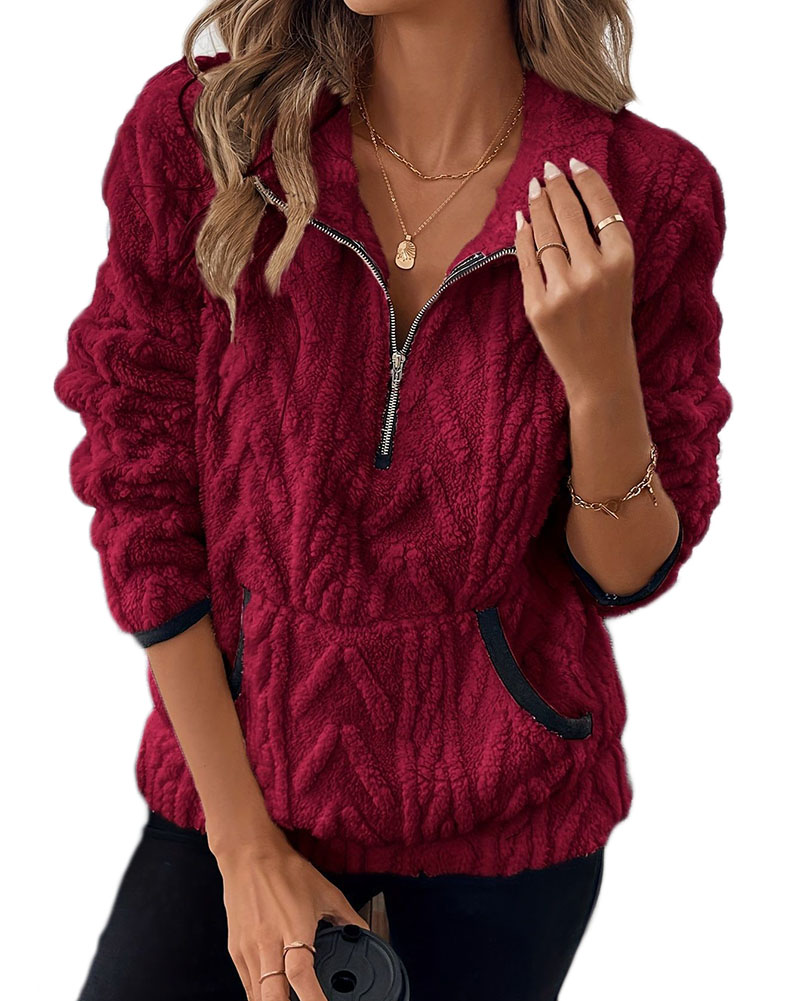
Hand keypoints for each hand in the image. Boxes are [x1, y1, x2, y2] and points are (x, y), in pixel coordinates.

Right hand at [215, 837, 369, 1000]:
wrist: (248, 854)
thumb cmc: (285, 870)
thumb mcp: (325, 891)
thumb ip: (347, 916)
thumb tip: (364, 932)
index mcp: (293, 928)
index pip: (301, 975)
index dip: (313, 998)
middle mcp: (268, 943)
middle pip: (272, 995)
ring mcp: (249, 949)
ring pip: (257, 995)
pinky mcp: (235, 950)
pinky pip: (247, 985)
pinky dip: (259, 996)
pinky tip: (272, 997)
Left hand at [514, 158, 637, 405]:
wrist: (600, 371)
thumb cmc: (612, 319)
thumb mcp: (621, 276)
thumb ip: (604, 240)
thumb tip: (574, 194)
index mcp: (623, 260)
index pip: (601, 205)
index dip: (584, 178)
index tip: (571, 162)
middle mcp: (594, 271)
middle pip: (568, 213)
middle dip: (555, 186)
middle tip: (546, 170)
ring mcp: (563, 289)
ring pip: (543, 232)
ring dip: (536, 206)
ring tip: (534, 191)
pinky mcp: (538, 305)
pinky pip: (525, 260)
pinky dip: (521, 236)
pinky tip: (521, 220)